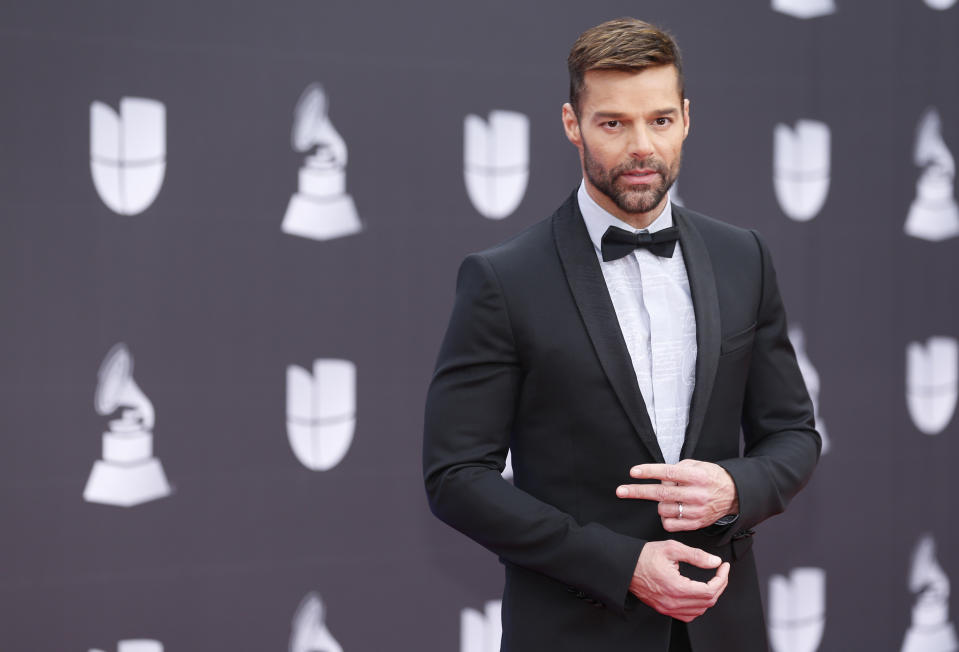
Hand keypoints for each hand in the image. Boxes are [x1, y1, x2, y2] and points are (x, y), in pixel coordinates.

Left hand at [615, 459, 738, 531]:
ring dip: (659, 503)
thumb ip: (678, 468)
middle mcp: (697, 494)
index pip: (668, 472)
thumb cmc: (711, 477)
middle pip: (661, 493)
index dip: (649, 472)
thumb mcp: (698, 465)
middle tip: (620, 491)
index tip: (633, 472)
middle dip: (637, 492)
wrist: (734, 495)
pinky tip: (671, 510)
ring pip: (663, 509)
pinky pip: (670, 524)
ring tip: (668, 498)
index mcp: (697, 476)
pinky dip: (665, 517)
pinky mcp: (696, 524)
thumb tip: (659, 476)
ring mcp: (696, 511)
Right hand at [630, 540, 729, 621]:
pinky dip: (698, 607)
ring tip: (712, 582)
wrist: (625, 566)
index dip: (722, 578)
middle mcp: (672, 601)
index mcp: (676, 587)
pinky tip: (698, 595)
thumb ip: (696, 555)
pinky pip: (688, 615)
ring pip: (699, 611)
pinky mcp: (664, 609)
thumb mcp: (672, 548)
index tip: (724, 568)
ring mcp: (667, 607)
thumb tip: (714, 562)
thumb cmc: (644, 556)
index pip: (709, 590)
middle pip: (708, 602)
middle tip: (721, 573)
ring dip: (710, 597)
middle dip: (719, 586)